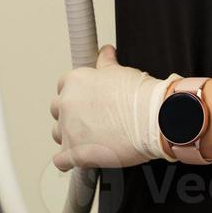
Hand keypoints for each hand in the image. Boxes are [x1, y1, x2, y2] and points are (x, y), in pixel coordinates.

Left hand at [50, 45, 180, 170]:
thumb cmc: (140, 96)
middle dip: (71, 115)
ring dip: (69, 137)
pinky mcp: (75, 152)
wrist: (154, 119)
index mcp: (75, 81)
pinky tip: (78, 159)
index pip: (64, 87)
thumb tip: (105, 51)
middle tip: (90, 121)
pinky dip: (68, 161)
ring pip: (58, 134)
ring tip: (89, 140)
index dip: (77, 96)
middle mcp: (67, 103)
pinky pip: (61, 160)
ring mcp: (69, 129)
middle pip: (58, 110)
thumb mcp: (119, 71)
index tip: (87, 102)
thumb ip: (105, 61)